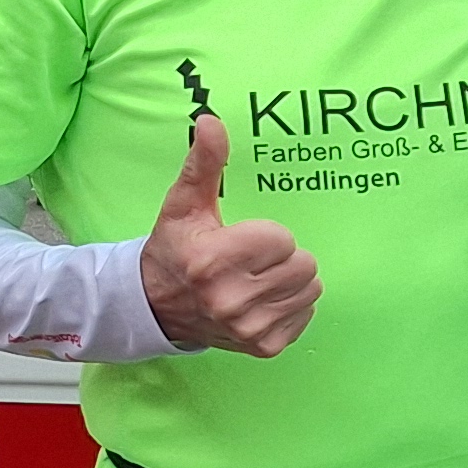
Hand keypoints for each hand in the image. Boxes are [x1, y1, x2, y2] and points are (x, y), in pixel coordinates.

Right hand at [140, 114, 318, 354]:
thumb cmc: (176, 248)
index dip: (265, 236)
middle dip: (281, 257)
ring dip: (290, 281)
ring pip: (311, 290)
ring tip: (256, 279)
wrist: (156, 305)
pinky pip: (306, 314)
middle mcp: (231, 301)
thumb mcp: (185, 205)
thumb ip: (203, 164)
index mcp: (213, 263)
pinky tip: (259, 301)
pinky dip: (289, 306)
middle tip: (249, 261)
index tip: (239, 241)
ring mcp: (248, 328)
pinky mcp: (263, 347)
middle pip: (304, 265)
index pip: (283, 240)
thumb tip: (211, 121)